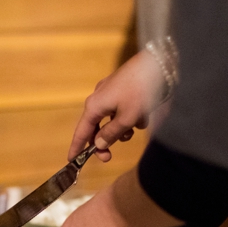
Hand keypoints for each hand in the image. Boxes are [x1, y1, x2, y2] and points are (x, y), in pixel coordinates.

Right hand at [67, 49, 168, 163]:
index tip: (71, 160)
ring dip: (125, 128)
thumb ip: (111, 134)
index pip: (82, 131)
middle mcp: (99, 99)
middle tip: (109, 157)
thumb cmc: (139, 93)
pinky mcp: (124, 91)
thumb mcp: (126, 118)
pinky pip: (125, 111)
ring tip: (137, 125)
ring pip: (114, 121)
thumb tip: (97, 144)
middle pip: (97, 128)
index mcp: (95, 106)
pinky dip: (134, 116)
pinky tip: (145, 113)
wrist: (156, 66)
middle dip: (105, 140)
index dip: (77, 147)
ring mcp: (112, 94)